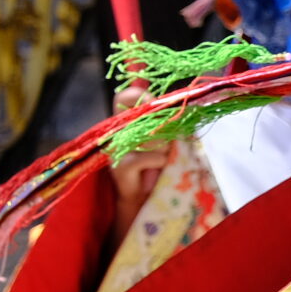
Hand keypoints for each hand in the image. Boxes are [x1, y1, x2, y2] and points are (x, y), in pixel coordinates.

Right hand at [108, 82, 170, 221]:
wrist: (145, 197)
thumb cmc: (156, 162)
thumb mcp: (162, 135)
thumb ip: (164, 115)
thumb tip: (174, 95)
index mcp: (124, 120)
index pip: (125, 96)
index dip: (142, 96)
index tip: (157, 107)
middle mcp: (116, 131)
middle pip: (148, 117)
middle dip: (166, 132)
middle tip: (165, 146)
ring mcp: (117, 148)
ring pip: (156, 138)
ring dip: (166, 150)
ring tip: (161, 161)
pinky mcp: (121, 166)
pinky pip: (155, 156)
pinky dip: (163, 162)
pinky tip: (158, 170)